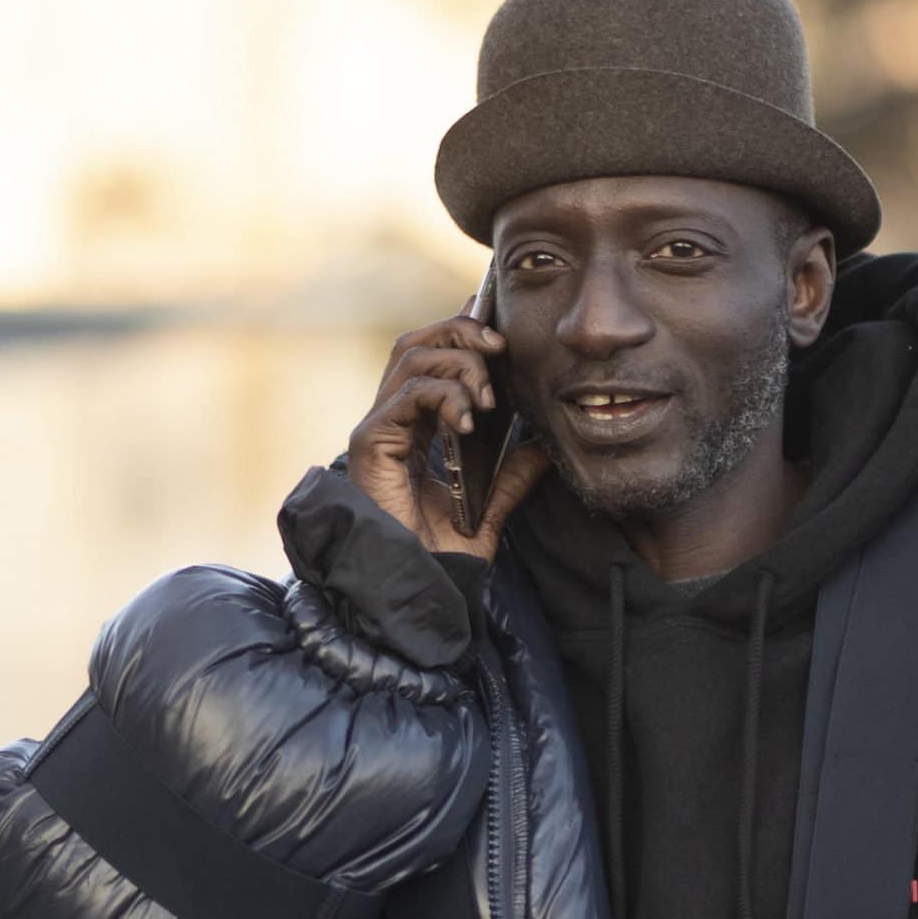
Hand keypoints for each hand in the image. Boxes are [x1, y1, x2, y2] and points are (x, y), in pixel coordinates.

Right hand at [347, 307, 548, 560]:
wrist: (418, 587)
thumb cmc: (441, 555)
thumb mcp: (489, 508)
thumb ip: (512, 476)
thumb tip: (545, 447)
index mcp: (414, 426)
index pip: (433, 358)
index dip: (463, 332)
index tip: (501, 331)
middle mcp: (392, 419)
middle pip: (417, 343)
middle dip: (461, 332)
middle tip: (499, 347)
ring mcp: (378, 427)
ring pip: (411, 357)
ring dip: (459, 364)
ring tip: (489, 398)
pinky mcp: (371, 441)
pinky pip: (408, 394)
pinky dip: (443, 396)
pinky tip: (468, 421)